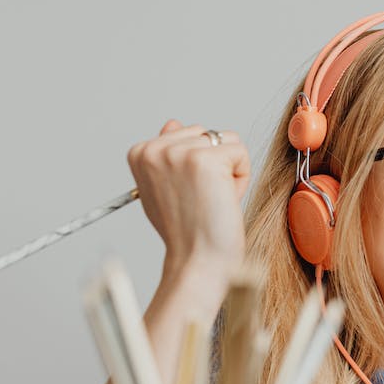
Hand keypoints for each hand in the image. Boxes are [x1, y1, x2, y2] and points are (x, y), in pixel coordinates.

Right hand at [126, 121, 250, 284]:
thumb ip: (168, 156)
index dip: (197, 167)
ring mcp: (178, 153)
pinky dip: (242, 179)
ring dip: (230, 172)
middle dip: (216, 166)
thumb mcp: (165, 188)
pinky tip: (224, 199)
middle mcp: (155, 148)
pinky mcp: (205, 160)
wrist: (197, 259)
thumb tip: (174, 123)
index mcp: (141, 152)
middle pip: (208, 134)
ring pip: (227, 141)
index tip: (188, 194)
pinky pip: (241, 153)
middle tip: (203, 199)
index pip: (188, 135)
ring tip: (213, 199)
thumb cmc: (186, 231)